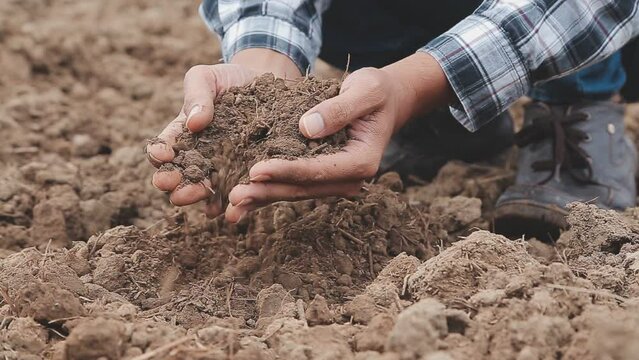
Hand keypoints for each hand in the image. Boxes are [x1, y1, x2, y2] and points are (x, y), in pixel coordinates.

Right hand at [147, 49, 302, 216]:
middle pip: (181, 176)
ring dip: (199, 195)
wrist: (265, 82)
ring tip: (199, 197)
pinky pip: (235, 192)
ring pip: (206, 188)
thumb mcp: (206, 78)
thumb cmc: (228, 79)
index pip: (162, 149)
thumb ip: (196, 96)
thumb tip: (194, 123)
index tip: (163, 155)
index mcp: (182, 135)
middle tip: (174, 188)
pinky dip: (230, 203)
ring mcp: (222, 167)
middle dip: (176, 183)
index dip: (159, 154)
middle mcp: (199, 156)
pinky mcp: (246, 174)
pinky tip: (227, 209)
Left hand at [224, 52, 452, 221]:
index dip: (286, 171)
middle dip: (268, 192)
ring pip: (295, 192)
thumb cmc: (376, 92)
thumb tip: (306, 128)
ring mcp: (335, 181)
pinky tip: (243, 200)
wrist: (385, 101)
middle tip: (235, 196)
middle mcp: (349, 179)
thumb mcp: (365, 90)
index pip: (318, 171)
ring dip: (264, 196)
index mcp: (361, 162)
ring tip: (233, 201)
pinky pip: (294, 185)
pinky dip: (269, 191)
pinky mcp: (322, 176)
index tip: (256, 170)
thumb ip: (340, 109)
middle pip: (303, 188)